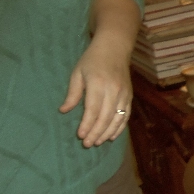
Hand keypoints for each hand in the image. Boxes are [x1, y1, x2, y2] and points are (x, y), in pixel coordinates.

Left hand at [59, 0, 138, 147]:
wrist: (115, 49)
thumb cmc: (92, 60)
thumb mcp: (77, 73)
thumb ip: (73, 94)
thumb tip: (64, 111)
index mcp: (98, 84)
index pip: (92, 110)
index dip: (87, 125)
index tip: (80, 135)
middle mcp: (113, 91)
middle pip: (105, 118)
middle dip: (96, 133)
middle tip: (87, 144)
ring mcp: (123, 95)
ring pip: (116, 119)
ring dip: (107, 133)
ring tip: (98, 142)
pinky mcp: (129, 97)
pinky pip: (125, 116)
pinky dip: (119, 128)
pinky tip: (111, 136)